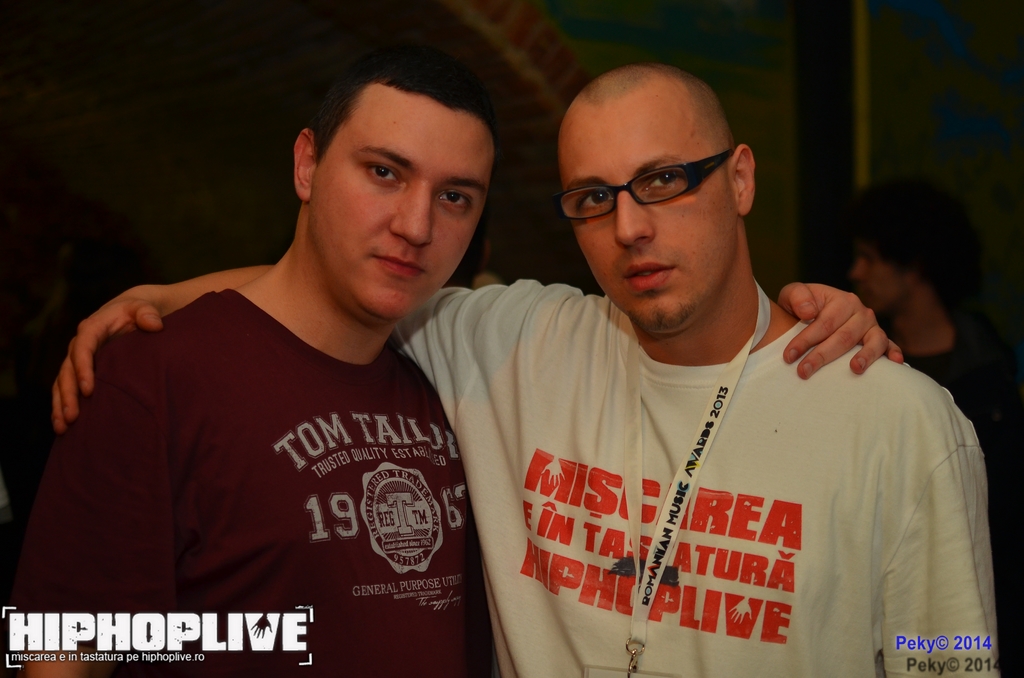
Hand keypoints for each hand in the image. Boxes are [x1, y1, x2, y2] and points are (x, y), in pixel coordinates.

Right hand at [52, 292, 164, 432]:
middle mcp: (79, 344)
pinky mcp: (80, 370)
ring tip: (62, 427)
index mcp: (92, 327)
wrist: (133, 312)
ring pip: (62, 382)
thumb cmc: (140, 310)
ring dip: (60, 405)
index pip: (83, 348)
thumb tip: (154, 324)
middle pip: (67, 370)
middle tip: (72, 416)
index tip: (88, 390)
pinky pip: (66, 388)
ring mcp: (77, 358)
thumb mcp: (144, 307)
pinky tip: (63, 426)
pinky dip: (62, 406)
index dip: (83, 368)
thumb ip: (148, 313)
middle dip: (68, 394)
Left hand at [777, 282, 902, 378]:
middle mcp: (862, 313)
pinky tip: (895, 363)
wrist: (813, 312)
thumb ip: (797, 297)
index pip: (824, 323)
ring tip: (855, 369)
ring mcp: (873, 327)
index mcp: (842, 300)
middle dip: (822, 356)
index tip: (788, 356)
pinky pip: (890, 346)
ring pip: (873, 342)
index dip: (805, 340)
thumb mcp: (793, 295)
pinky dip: (894, 353)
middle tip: (803, 371)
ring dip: (865, 356)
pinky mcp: (881, 340)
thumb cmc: (802, 306)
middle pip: (844, 337)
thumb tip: (809, 312)